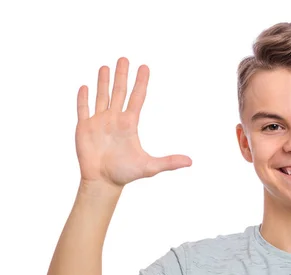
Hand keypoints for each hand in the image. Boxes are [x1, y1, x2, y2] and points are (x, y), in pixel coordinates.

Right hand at [75, 57, 191, 187]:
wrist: (103, 182)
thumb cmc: (125, 174)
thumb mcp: (150, 166)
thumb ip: (169, 162)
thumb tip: (190, 162)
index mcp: (129, 124)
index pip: (137, 98)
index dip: (141, 83)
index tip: (145, 67)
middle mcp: (114, 119)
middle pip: (119, 92)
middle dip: (122, 75)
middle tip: (124, 58)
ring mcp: (99, 122)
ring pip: (102, 96)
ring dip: (103, 82)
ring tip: (106, 67)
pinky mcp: (84, 128)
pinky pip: (83, 110)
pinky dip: (83, 99)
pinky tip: (84, 87)